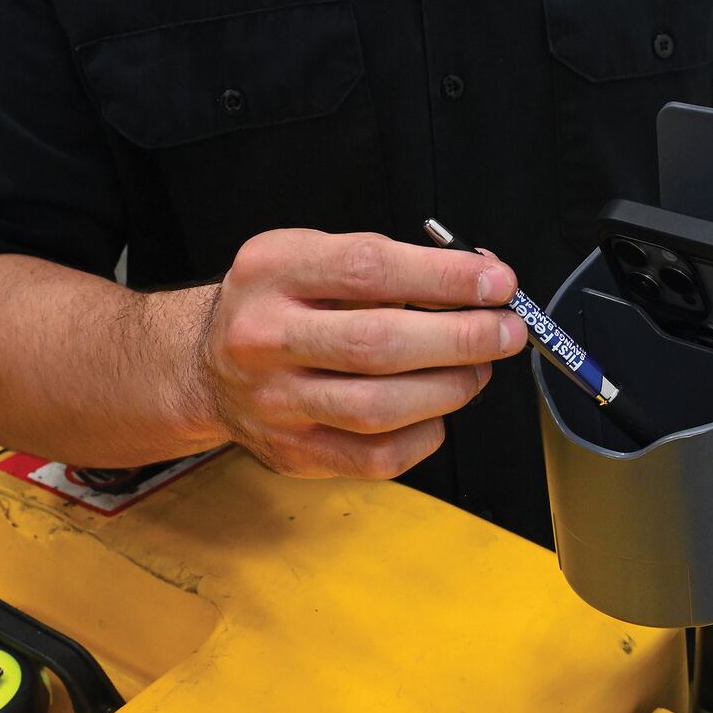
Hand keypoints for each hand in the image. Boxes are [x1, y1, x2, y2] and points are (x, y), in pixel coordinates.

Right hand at [194, 229, 527, 479]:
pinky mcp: (293, 451)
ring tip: (478, 368)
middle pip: (378, 343)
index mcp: (272, 271)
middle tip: (505, 331)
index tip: (495, 282)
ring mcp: (274, 402)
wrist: (207, 366)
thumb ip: (387, 265)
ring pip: (380, 407)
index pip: (369, 269)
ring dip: (451, 388)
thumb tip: (477, 283)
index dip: (444, 277)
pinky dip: (425, 433)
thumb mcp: (311, 256)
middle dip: (461, 338)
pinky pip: (376, 455)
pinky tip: (436, 409)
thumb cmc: (278, 305)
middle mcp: (264, 337)